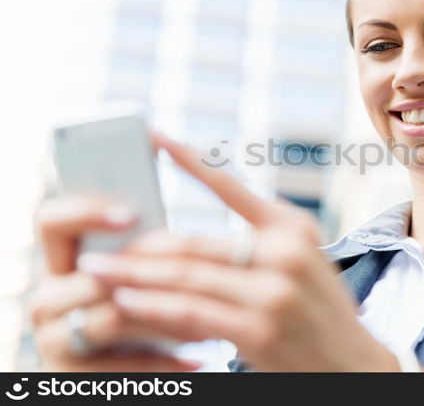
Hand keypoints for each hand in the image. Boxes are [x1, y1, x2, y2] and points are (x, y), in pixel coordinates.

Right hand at [30, 195, 201, 370]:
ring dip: (166, 319)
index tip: (131, 214)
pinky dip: (164, 364)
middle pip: (95, 275)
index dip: (85, 212)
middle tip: (199, 272)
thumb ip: (147, 257)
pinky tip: (197, 361)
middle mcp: (48, 299)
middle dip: (152, 274)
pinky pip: (121, 366)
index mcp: (64, 264)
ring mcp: (53, 340)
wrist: (131, 378)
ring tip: (209, 320)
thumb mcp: (141, 283)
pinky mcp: (68, 376)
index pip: (52, 222)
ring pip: (113, 318)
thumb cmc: (145, 319)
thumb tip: (188, 236)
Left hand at [77, 133, 400, 371]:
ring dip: (135, 275)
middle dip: (139, 246)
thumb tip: (191, 244)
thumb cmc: (321, 313)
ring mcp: (274, 289)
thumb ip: (259, 243)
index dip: (189, 160)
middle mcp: (285, 251)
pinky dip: (154, 305)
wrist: (355, 365)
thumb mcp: (304, 262)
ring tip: (97, 272)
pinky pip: (192, 312)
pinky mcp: (261, 328)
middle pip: (193, 243)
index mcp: (293, 227)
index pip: (231, 186)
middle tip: (98, 246)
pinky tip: (127, 300)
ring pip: (186, 276)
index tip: (154, 137)